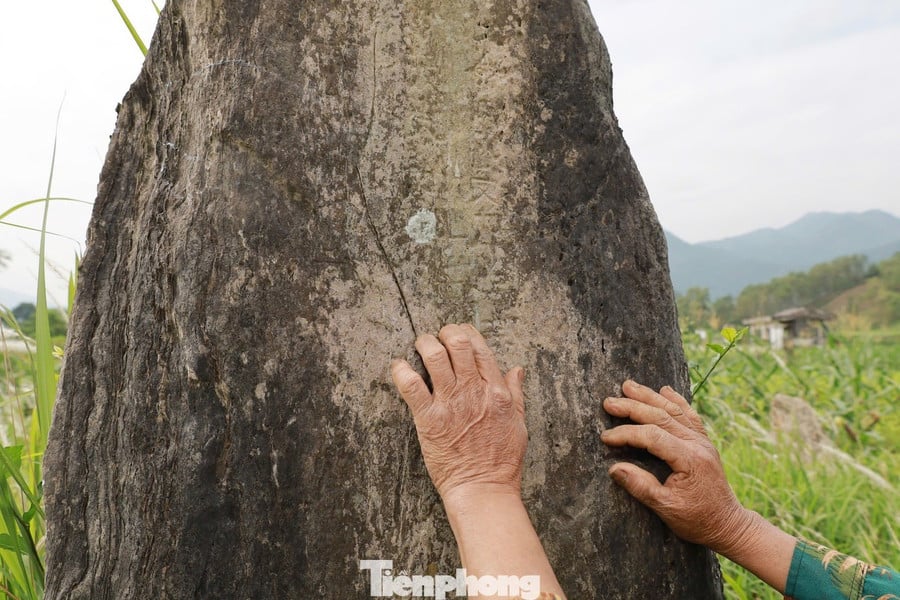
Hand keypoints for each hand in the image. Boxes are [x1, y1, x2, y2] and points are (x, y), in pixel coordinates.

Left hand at [391, 323, 527, 501]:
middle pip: (458, 344)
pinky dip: (401, 371)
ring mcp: (451, 404)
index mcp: (496, 391)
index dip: (466, 333)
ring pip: (435, 357)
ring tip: (420, 345)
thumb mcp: (518, 423)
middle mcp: (473, 391)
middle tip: (437, 337)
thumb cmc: (502, 462)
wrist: (483, 489)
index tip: (458, 332)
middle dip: (445, 333)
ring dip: (424, 344)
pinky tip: (399, 367)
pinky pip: (411, 386)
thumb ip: (515, 393)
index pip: (480, 348)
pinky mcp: (429, 419)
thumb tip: (516, 370)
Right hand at [600, 380, 753, 554]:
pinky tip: (665, 390)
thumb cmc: (696, 520)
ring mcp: (702, 441)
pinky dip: (675, 400)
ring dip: (650, 397)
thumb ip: (641, 487)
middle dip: (633, 407)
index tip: (606, 437)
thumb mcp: (666, 509)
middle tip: (609, 402)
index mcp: (689, 459)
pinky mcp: (704, 442)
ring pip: (673, 411)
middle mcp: (698, 444)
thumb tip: (614, 468)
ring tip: (628, 386)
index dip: (627, 434)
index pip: (652, 437)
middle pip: (661, 417)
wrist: (727, 524)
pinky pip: (689, 415)